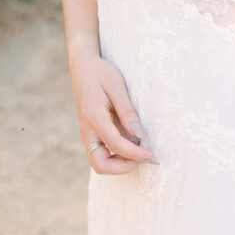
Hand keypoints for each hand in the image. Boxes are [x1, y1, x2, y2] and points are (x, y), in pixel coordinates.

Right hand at [69, 50, 158, 174]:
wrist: (82, 67)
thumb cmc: (101, 73)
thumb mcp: (117, 86)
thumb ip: (127, 111)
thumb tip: (139, 135)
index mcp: (94, 116)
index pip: (114, 144)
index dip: (135, 154)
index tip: (152, 156)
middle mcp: (87, 130)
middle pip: (100, 164)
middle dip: (122, 168)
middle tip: (143, 158)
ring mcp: (87, 133)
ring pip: (99, 162)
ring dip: (119, 164)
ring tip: (139, 152)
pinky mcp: (90, 133)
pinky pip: (101, 153)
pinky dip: (115, 156)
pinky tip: (131, 145)